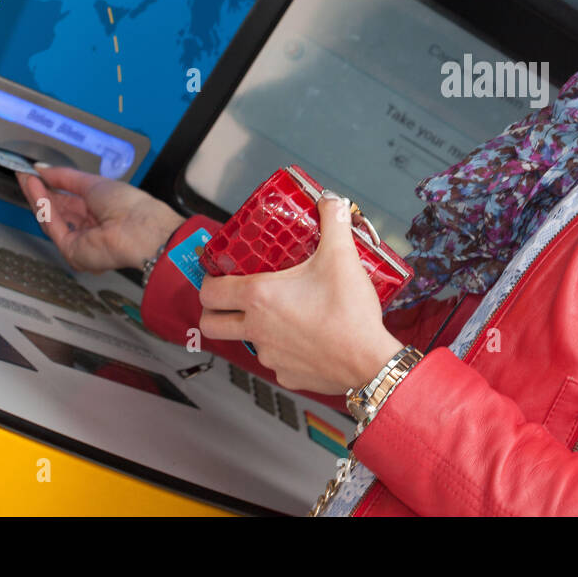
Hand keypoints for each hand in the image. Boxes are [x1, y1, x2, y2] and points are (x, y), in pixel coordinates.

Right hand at [15, 164, 184, 273]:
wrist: (140, 228)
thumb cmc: (130, 206)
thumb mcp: (93, 183)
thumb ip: (65, 177)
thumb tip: (43, 169)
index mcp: (101, 212)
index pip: (69, 201)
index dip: (51, 187)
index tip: (36, 174)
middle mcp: (90, 228)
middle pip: (57, 210)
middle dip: (40, 192)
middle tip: (25, 175)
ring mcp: (80, 241)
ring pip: (52, 219)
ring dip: (38, 197)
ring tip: (27, 178)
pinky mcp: (72, 251)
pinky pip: (53, 227)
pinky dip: (42, 207)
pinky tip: (34, 189)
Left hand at [198, 192, 402, 395]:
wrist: (369, 360)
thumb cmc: (349, 313)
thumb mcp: (342, 256)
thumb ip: (334, 222)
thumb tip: (330, 202)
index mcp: (260, 297)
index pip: (210, 291)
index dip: (208, 281)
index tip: (218, 275)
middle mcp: (257, 329)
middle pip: (211, 324)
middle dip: (214, 311)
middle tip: (231, 299)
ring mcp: (269, 355)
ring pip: (247, 342)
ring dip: (255, 328)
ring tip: (282, 314)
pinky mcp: (287, 374)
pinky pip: (276, 360)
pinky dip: (284, 349)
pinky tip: (306, 337)